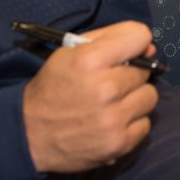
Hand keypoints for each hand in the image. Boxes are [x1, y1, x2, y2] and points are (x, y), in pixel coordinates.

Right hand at [22, 21, 158, 172]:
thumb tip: (149, 47)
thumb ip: (109, 39)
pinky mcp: (119, 143)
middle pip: (145, 70)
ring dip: (135, 98)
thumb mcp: (69, 52)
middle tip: (110, 82)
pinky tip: (113, 122)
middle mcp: (106, 89)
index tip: (128, 51)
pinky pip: (145, 124)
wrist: (30, 133)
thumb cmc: (53, 88)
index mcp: (91, 60)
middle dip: (130, 73)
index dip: (135, 42)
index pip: (139, 36)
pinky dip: (132, 123)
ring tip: (113, 103)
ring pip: (150, 97)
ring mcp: (114, 119)